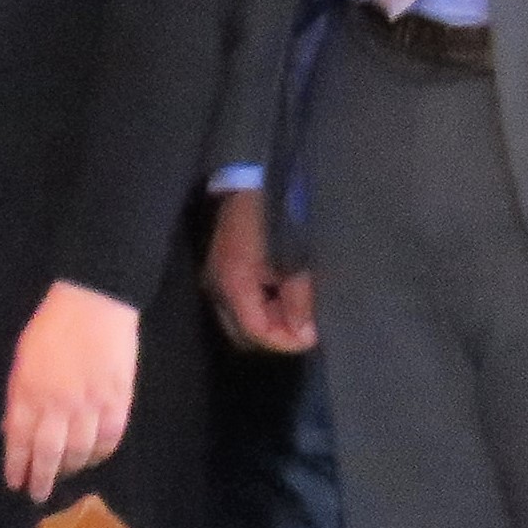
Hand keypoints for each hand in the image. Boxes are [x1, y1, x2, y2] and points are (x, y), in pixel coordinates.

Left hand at [2, 282, 142, 500]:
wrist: (95, 304)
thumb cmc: (51, 327)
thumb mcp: (22, 360)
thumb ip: (20, 396)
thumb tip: (14, 428)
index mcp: (29, 391)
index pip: (19, 439)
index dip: (16, 464)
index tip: (14, 482)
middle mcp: (58, 404)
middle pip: (49, 453)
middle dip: (42, 478)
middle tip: (38, 494)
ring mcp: (90, 405)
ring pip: (80, 451)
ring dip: (70, 469)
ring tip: (64, 475)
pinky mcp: (118, 402)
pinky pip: (109, 439)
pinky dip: (100, 453)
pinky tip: (92, 458)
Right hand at [205, 188, 315, 353]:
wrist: (246, 186)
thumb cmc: (273, 221)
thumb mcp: (293, 261)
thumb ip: (298, 299)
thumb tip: (305, 334)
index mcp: (234, 285)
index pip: (256, 332)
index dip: (285, 341)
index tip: (313, 336)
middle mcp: (217, 290)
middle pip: (244, 334)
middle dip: (275, 336)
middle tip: (303, 325)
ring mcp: (215, 283)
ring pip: (240, 323)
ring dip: (268, 323)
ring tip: (295, 310)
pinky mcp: (220, 275)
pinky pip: (238, 307)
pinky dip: (260, 311)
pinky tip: (280, 297)